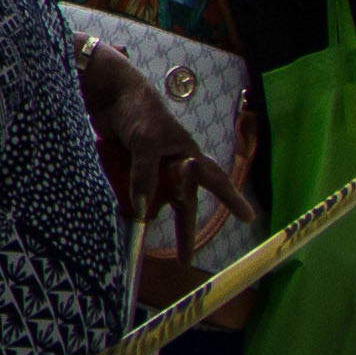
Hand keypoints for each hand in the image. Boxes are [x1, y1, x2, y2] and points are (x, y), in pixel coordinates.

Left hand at [76, 35, 249, 243]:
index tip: (248, 217)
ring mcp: (151, 169)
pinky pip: (130, 192)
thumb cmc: (138, 113)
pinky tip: (114, 204)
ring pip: (152, 200)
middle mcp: (173, 166)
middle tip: (184, 260)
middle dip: (183, 230)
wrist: (108, 94)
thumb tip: (141, 210)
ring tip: (130, 214)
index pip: (216, 182)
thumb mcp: (146, 144)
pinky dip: (123, 198)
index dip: (231, 200)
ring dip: (142, 209)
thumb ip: (145, 177)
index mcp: (188, 157)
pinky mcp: (129, 169)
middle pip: (180, 203)